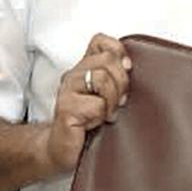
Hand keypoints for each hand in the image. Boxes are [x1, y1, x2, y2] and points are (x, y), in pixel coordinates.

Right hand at [44, 33, 130, 175]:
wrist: (63, 149)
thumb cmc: (87, 124)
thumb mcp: (107, 97)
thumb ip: (116, 78)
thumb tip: (128, 65)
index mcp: (84, 69)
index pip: (100, 41)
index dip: (117, 50)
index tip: (125, 69)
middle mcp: (74, 75)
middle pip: (107, 59)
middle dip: (121, 83)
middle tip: (118, 102)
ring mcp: (67, 90)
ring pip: (102, 78)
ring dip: (111, 101)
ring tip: (106, 114)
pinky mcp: (66, 108)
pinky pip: (96, 104)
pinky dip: (101, 116)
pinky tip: (93, 124)